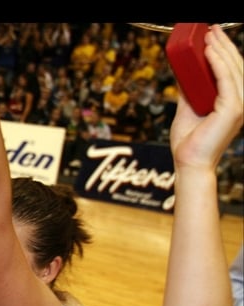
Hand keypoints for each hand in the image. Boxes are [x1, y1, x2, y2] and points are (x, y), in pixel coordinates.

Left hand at [169, 25, 243, 170]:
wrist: (189, 163)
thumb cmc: (189, 142)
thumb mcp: (187, 108)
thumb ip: (188, 90)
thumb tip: (182, 72)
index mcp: (233, 101)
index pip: (232, 70)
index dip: (224, 50)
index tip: (211, 35)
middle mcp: (241, 101)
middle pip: (235, 65)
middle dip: (222, 44)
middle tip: (210, 28)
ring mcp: (239, 106)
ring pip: (232, 69)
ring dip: (219, 49)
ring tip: (208, 35)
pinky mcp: (232, 110)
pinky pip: (226, 81)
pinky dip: (217, 64)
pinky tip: (208, 51)